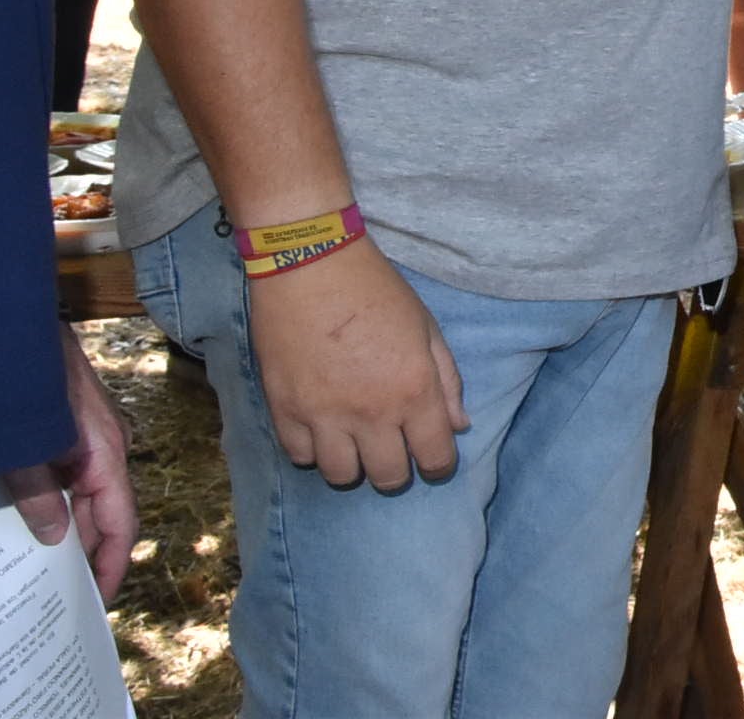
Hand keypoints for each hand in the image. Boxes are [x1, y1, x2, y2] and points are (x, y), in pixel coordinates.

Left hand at [4, 329, 136, 602]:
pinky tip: (27, 516)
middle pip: (104, 510)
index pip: (121, 521)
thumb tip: (56, 537)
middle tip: (56, 592)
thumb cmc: (22, 376)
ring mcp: (90, 434)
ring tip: (38, 562)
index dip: (111, 563)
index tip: (96, 600)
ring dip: (65, 524)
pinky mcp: (71, 425)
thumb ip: (37, 491)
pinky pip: (70, 473)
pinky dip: (54, 499)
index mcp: (105, 451)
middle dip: (84, 551)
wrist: (9, 320)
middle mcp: (106, 444)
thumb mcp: (22, 442)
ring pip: (86, 492)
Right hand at [245, 237, 468, 492]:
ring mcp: (324, 416)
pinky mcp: (284, 411)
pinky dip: (312, 449)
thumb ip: (446, 382)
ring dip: (352, 464)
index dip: (437, 465)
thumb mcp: (426, 329)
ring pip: (341, 476)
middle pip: (388, 478)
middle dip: (395, 470)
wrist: (311, 266)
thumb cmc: (377, 291)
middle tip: (391, 448)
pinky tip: (320, 427)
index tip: (431, 458)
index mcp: (413, 391)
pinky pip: (300, 456)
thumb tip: (459, 426)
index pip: (435, 458)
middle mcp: (371, 413)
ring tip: (353, 441)